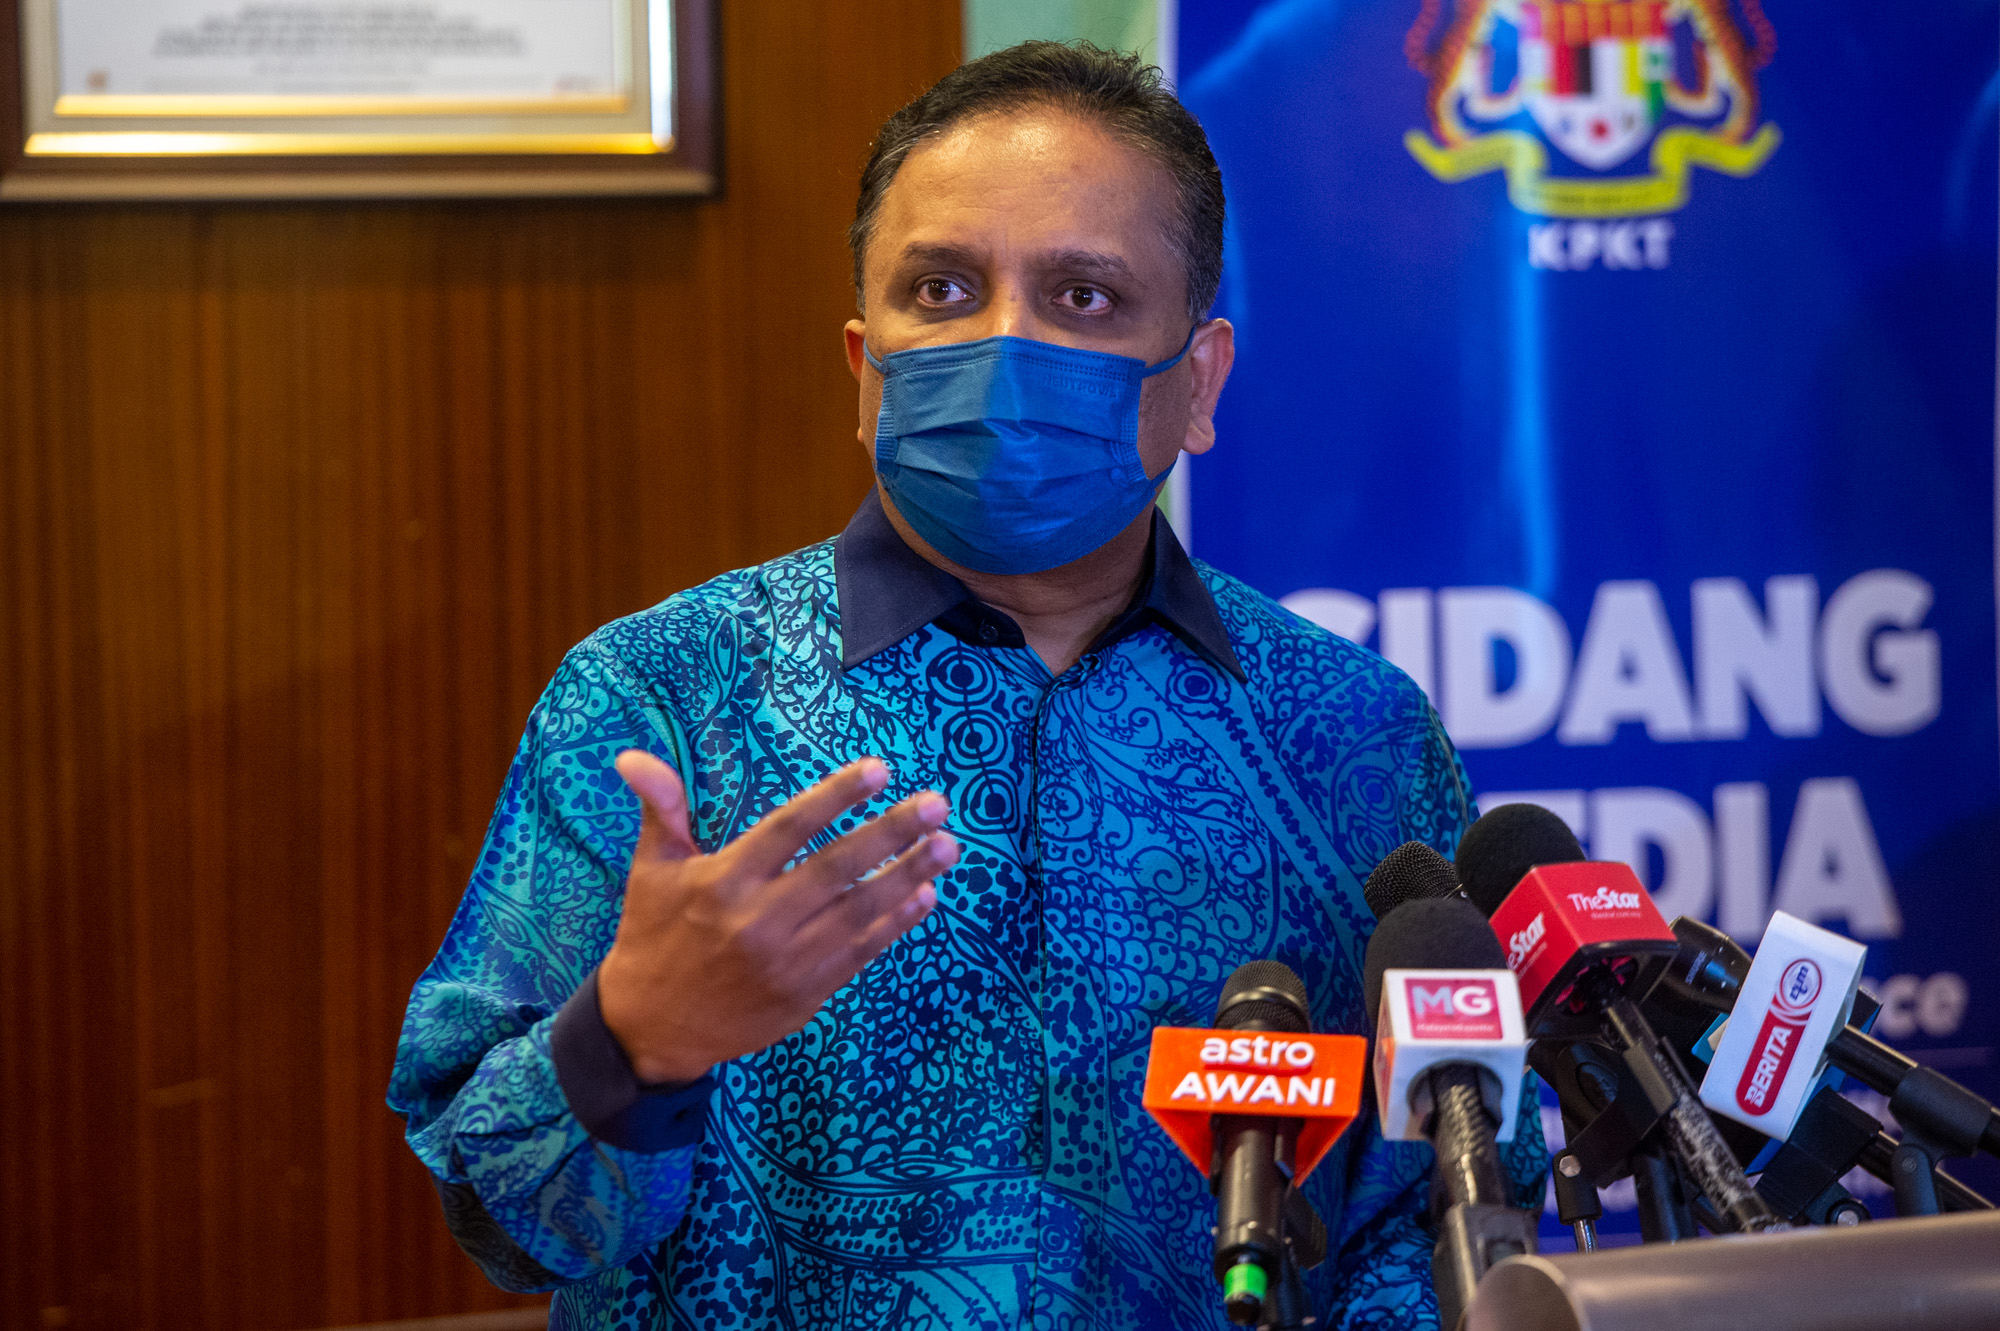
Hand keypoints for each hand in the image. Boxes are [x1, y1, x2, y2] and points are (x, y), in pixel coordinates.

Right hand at [596, 751, 957, 1083]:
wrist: (651, 1029)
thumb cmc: (653, 935)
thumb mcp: (651, 869)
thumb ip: (661, 809)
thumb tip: (633, 756)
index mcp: (723, 881)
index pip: (790, 829)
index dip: (836, 797)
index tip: (880, 771)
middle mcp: (759, 920)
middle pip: (837, 868)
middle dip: (893, 833)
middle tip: (937, 805)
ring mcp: (787, 961)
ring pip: (859, 912)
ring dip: (909, 876)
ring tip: (948, 847)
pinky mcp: (806, 994)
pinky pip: (861, 953)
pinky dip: (895, 924)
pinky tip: (924, 896)